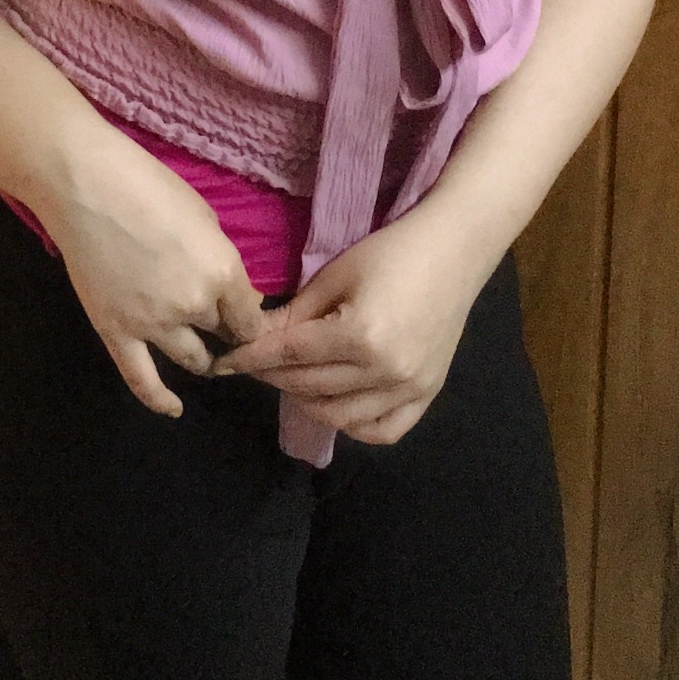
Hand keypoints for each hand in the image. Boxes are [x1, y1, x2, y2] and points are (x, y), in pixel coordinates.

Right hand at [39, 130, 267, 418]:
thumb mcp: (205, 217)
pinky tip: (174, 409)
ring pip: (192, 358)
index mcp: (223, 273)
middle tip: (221, 325)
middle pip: (223, 334)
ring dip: (202, 359)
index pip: (250, 317)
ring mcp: (154, 324)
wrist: (86, 186)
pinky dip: (159, 400)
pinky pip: (141, 379)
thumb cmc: (150, 186)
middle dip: (226, 332)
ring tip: (203, 354)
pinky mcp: (117, 332)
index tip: (246, 315)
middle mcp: (195, 306)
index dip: (250, 318)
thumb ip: (223, 261)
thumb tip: (239, 295)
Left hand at [210, 204, 490, 444]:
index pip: (290, 355)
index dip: (251, 358)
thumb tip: (250, 336)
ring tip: (291, 378)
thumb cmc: (392, 251)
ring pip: (339, 416)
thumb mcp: (335, 275)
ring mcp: (410, 388)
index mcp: (360, 336)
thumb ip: (294, 315)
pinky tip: (337, 403)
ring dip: (306, 400)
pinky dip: (355, 424)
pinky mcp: (427, 395)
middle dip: (272, 376)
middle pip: (310, 387)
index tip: (223, 362)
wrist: (455, 250)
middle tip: (253, 363)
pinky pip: (383, 430)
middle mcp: (385, 371)